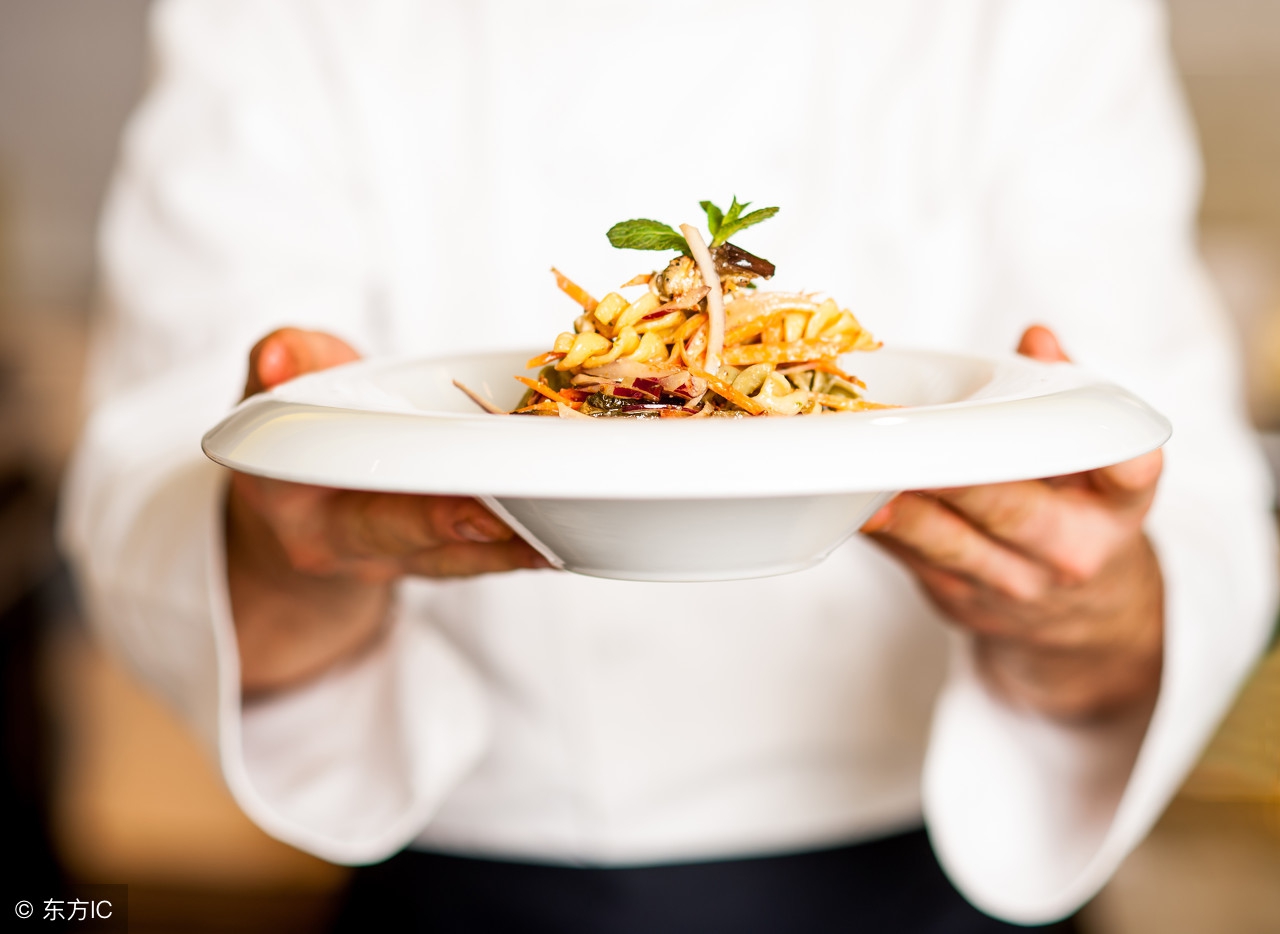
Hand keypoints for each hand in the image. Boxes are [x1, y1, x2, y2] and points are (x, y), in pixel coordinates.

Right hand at [227, 328, 546, 694]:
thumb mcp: (275, 388)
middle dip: (450, 526)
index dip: (369, 480)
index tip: (435, 489)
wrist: (304, 514)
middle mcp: (340, 540)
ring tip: (557, 531)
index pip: (328, 484)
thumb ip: (284, 359)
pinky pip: (482, 561)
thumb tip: (278, 355)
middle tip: (501, 516)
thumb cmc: (301, 430)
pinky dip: (525, 551)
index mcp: (288, 490)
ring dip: (505, 547)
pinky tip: (572, 541)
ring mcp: (394, 559)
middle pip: (398, 534)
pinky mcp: (438, 561)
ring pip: (452, 558)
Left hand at [861, 326, 1163, 722]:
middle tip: (910, 436)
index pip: (1128, 477)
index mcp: (1115, 507)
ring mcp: (1011, 582)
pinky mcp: (960, 597)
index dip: (1114, 457)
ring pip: (949, 542)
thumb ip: (1068, 395)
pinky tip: (849, 498)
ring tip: (866, 473)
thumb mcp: (1096, 465)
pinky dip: (880, 527)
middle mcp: (1067, 550)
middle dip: (956, 475)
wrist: (1083, 621)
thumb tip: (1036, 338)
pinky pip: (912, 559)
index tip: (1079, 432)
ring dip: (902, 508)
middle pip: (1010, 508)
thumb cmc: (1080, 517)